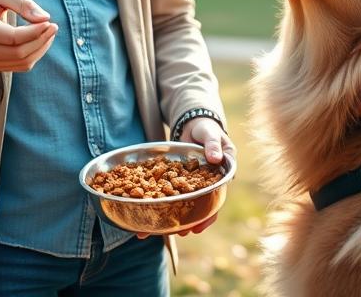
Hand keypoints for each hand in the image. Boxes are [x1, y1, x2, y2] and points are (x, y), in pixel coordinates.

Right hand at [0, 0, 56, 71]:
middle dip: (42, 41)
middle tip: (53, 26)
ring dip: (41, 48)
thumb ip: (23, 4)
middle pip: (20, 54)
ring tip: (47, 31)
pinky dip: (33, 54)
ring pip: (23, 63)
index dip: (36, 32)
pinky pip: (19, 65)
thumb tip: (45, 18)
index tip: (49, 21)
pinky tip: (37, 39)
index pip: (14, 38)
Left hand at [137, 117, 235, 238]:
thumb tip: (215, 158)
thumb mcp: (211, 135)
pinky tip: (143, 211)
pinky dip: (156, 202)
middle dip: (186, 223)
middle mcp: (203, 187)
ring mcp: (187, 186)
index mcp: (217, 179)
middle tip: (178, 234)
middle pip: (196, 209)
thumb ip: (213, 145)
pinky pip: (165, 194)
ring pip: (179, 205)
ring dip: (168, 218)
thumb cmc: (208, 130)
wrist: (193, 126)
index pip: (215, 201)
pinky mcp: (174, 182)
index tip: (198, 227)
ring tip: (155, 231)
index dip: (208, 216)